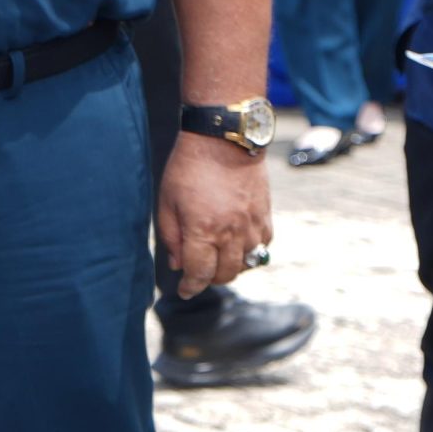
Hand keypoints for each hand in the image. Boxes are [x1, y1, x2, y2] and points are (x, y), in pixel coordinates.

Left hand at [156, 133, 272, 293]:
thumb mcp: (167, 201)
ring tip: (216, 259)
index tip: (184, 291)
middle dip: (209, 280)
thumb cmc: (188, 168)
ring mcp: (252, 225)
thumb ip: (171, 236)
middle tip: (197, 274)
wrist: (223, 140)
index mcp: (202, 230)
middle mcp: (231, 233)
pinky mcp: (266, 215)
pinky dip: (251, 253)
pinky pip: (263, 246)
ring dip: (231, 268)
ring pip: (246, 264)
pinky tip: (237, 245)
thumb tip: (177, 264)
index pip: (199, 273)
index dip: (190, 287)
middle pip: (225, 274)